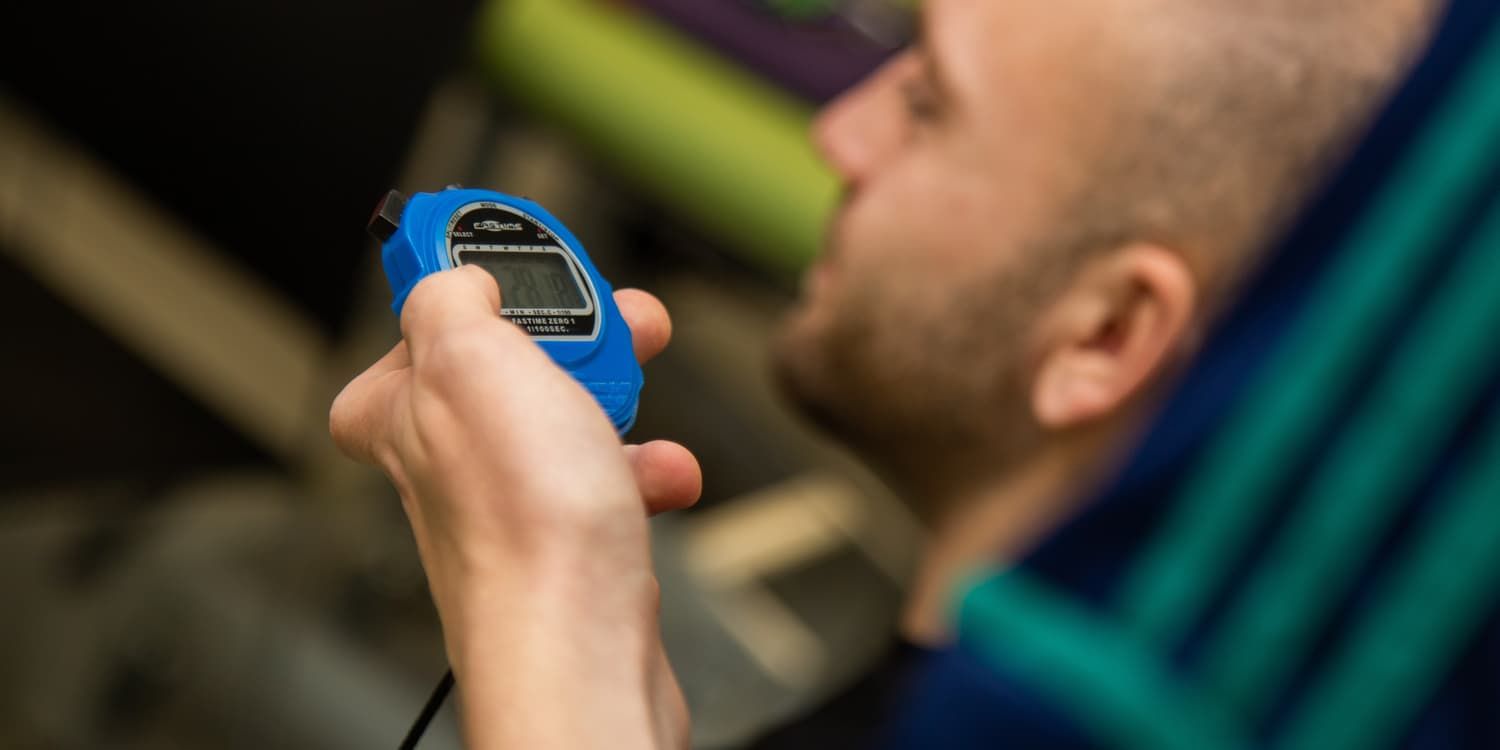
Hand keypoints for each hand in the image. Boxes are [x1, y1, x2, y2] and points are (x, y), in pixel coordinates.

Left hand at [330, 266, 697, 748]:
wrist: (580, 644)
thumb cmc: (521, 522)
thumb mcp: (468, 358)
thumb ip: (449, 299)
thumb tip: (456, 279)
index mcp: (404, 410)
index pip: (413, 325)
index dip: (471, 286)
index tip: (520, 262)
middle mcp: (448, 462)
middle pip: (509, 365)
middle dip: (575, 337)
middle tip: (617, 322)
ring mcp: (510, 507)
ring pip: (567, 423)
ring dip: (620, 403)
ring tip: (641, 397)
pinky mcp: (568, 548)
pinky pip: (609, 487)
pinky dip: (645, 472)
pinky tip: (664, 475)